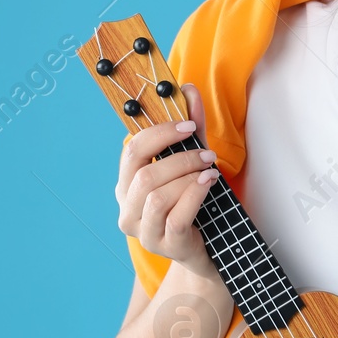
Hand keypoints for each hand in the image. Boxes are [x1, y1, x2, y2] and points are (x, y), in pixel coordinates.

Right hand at [114, 82, 219, 276]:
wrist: (209, 249)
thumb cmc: (195, 203)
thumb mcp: (193, 162)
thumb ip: (191, 128)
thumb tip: (188, 88)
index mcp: (127, 185)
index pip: (132, 151)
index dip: (159, 134)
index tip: (187, 125)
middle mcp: (127, 209)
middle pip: (144, 174)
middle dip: (179, 158)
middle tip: (206, 153)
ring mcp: (144, 232)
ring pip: (158, 196)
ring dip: (188, 177)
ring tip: (210, 169)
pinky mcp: (165, 246)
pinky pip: (176, 217)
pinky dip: (195, 194)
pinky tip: (210, 183)